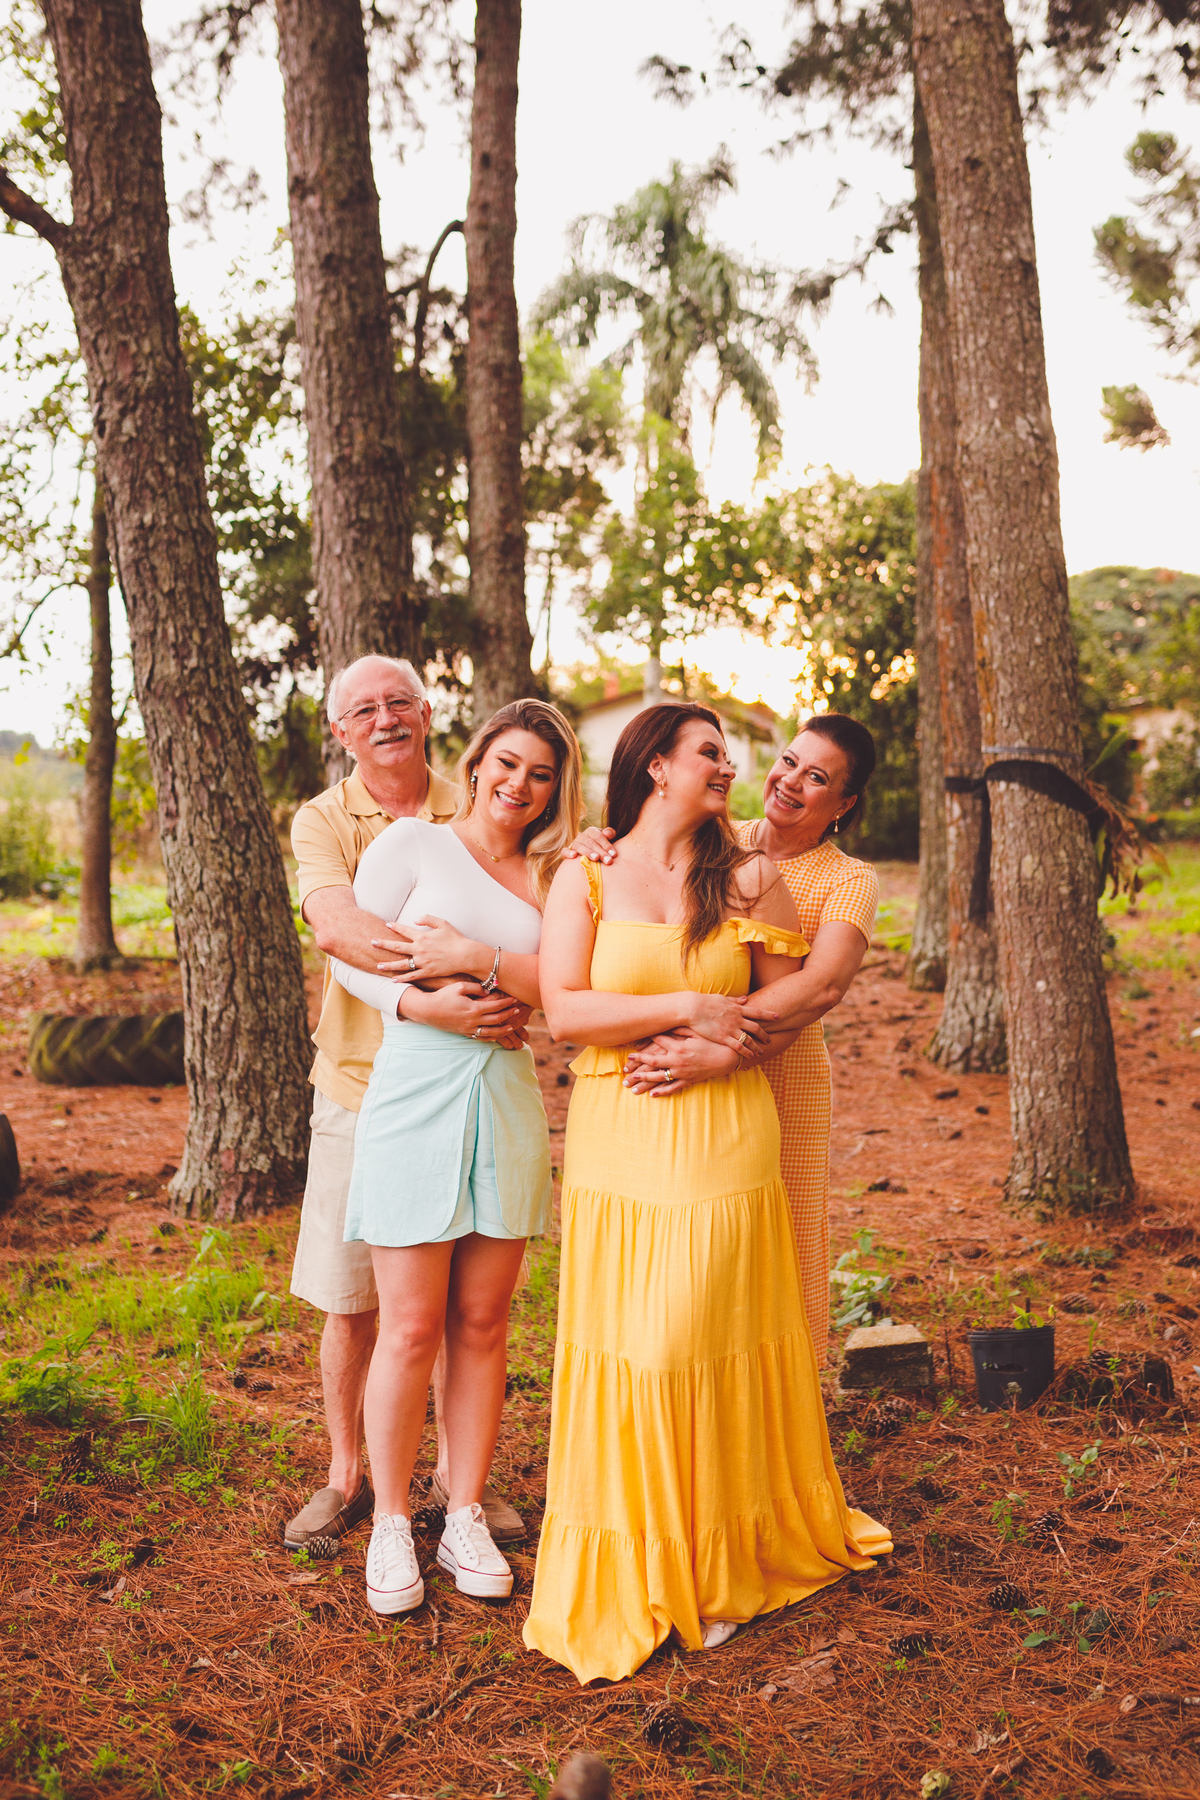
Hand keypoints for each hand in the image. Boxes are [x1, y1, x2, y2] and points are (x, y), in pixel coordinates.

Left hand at [373, 915, 486, 982]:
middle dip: (383, 944)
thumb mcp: (443, 923)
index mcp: (422, 937)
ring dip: (388, 964)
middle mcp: (419, 949)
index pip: (404, 930)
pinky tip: (393, 980)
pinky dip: (402, 978)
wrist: (465, 955)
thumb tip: (415, 919)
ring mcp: (422, 962)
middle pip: (397, 947)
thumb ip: (428, 919)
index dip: (395, 927)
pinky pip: (412, 976)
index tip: (387, 925)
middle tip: (372, 942)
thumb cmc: (456, 939)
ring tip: (378, 965)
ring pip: (401, 964)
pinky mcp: (427, 972)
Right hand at [400, 981, 526, 1044]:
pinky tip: (497, 1035)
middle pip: (497, 1019)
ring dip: (504, 1030)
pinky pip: (481, 1037)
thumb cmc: (443, 996)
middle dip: (509, 1015)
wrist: (427, 1010)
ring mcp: (468, 1029)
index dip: (507, 1002)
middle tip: (518, 1010)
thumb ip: (476, 988)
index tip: (515, 999)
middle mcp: (472, 1021)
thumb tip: (489, 991)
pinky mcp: (464, 1033)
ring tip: (513, 1026)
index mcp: (473, 1008)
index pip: (496, 1006)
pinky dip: (491, 1037)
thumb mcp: (459, 987)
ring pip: (491, 1032)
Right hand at [564, 825, 616, 862]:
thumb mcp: (606, 838)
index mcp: (591, 831)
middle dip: (600, 852)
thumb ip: (609, 833)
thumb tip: (608, 834)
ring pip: (579, 846)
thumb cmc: (600, 845)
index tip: (614, 855)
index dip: (607, 845)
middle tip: (608, 861)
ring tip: (596, 858)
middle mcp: (581, 836)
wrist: (589, 851)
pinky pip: (565, 851)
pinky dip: (568, 853)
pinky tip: (574, 856)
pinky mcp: (567, 851)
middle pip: (590, 843)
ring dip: (587, 852)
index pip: (598, 836)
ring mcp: (574, 844)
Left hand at [623, 1031, 739, 1095]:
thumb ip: (680, 1028)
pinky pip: (673, 1087)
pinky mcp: (688, 1080)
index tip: (630, 1045)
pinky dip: (662, 1091)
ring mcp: (682, 1072)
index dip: (642, 1043)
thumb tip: (667, 1022)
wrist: (728, 1057)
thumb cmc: (712, 1042)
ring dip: (643, 1081)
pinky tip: (652, 1094)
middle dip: (637, 1065)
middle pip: (652, 1063)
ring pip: (659, 1078)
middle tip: (625, 1069)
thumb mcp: (696, 1032)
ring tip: (630, 1084)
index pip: (656, 1044)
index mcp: (678, 1046)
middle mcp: (677, 1060)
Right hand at [686, 991, 774, 1051]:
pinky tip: (751, 1056)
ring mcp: (731, 1028)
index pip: (757, 1012)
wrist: (693, 1008)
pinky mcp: (723, 1037)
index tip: (778, 1016)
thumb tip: (745, 998)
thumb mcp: (722, 998)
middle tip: (769, 1040)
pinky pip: (739, 1046)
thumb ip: (735, 1000)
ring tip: (762, 1052)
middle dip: (764, 1034)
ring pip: (749, 1039)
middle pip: (756, 1027)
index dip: (768, 1015)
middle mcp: (737, 1019)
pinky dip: (747, 1052)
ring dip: (757, 1046)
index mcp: (737, 1009)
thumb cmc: (705, 1001)